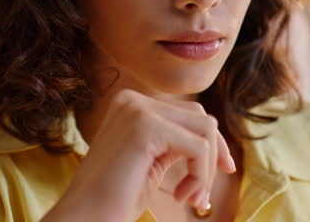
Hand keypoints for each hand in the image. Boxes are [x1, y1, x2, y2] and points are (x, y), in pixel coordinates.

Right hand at [43, 89, 236, 221]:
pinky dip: (200, 175)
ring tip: (191, 199)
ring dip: (206, 170)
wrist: (84, 220)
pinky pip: (198, 147)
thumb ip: (175, 142)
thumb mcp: (152, 161)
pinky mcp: (145, 127)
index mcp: (132, 105)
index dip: (213, 144)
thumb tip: (214, 140)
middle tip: (201, 197)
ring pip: (205, 130)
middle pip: (201, 118)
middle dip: (213, 156)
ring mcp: (138, 110)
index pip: (190, 114)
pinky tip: (182, 197)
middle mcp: (133, 100)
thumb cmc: (116, 199)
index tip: (224, 170)